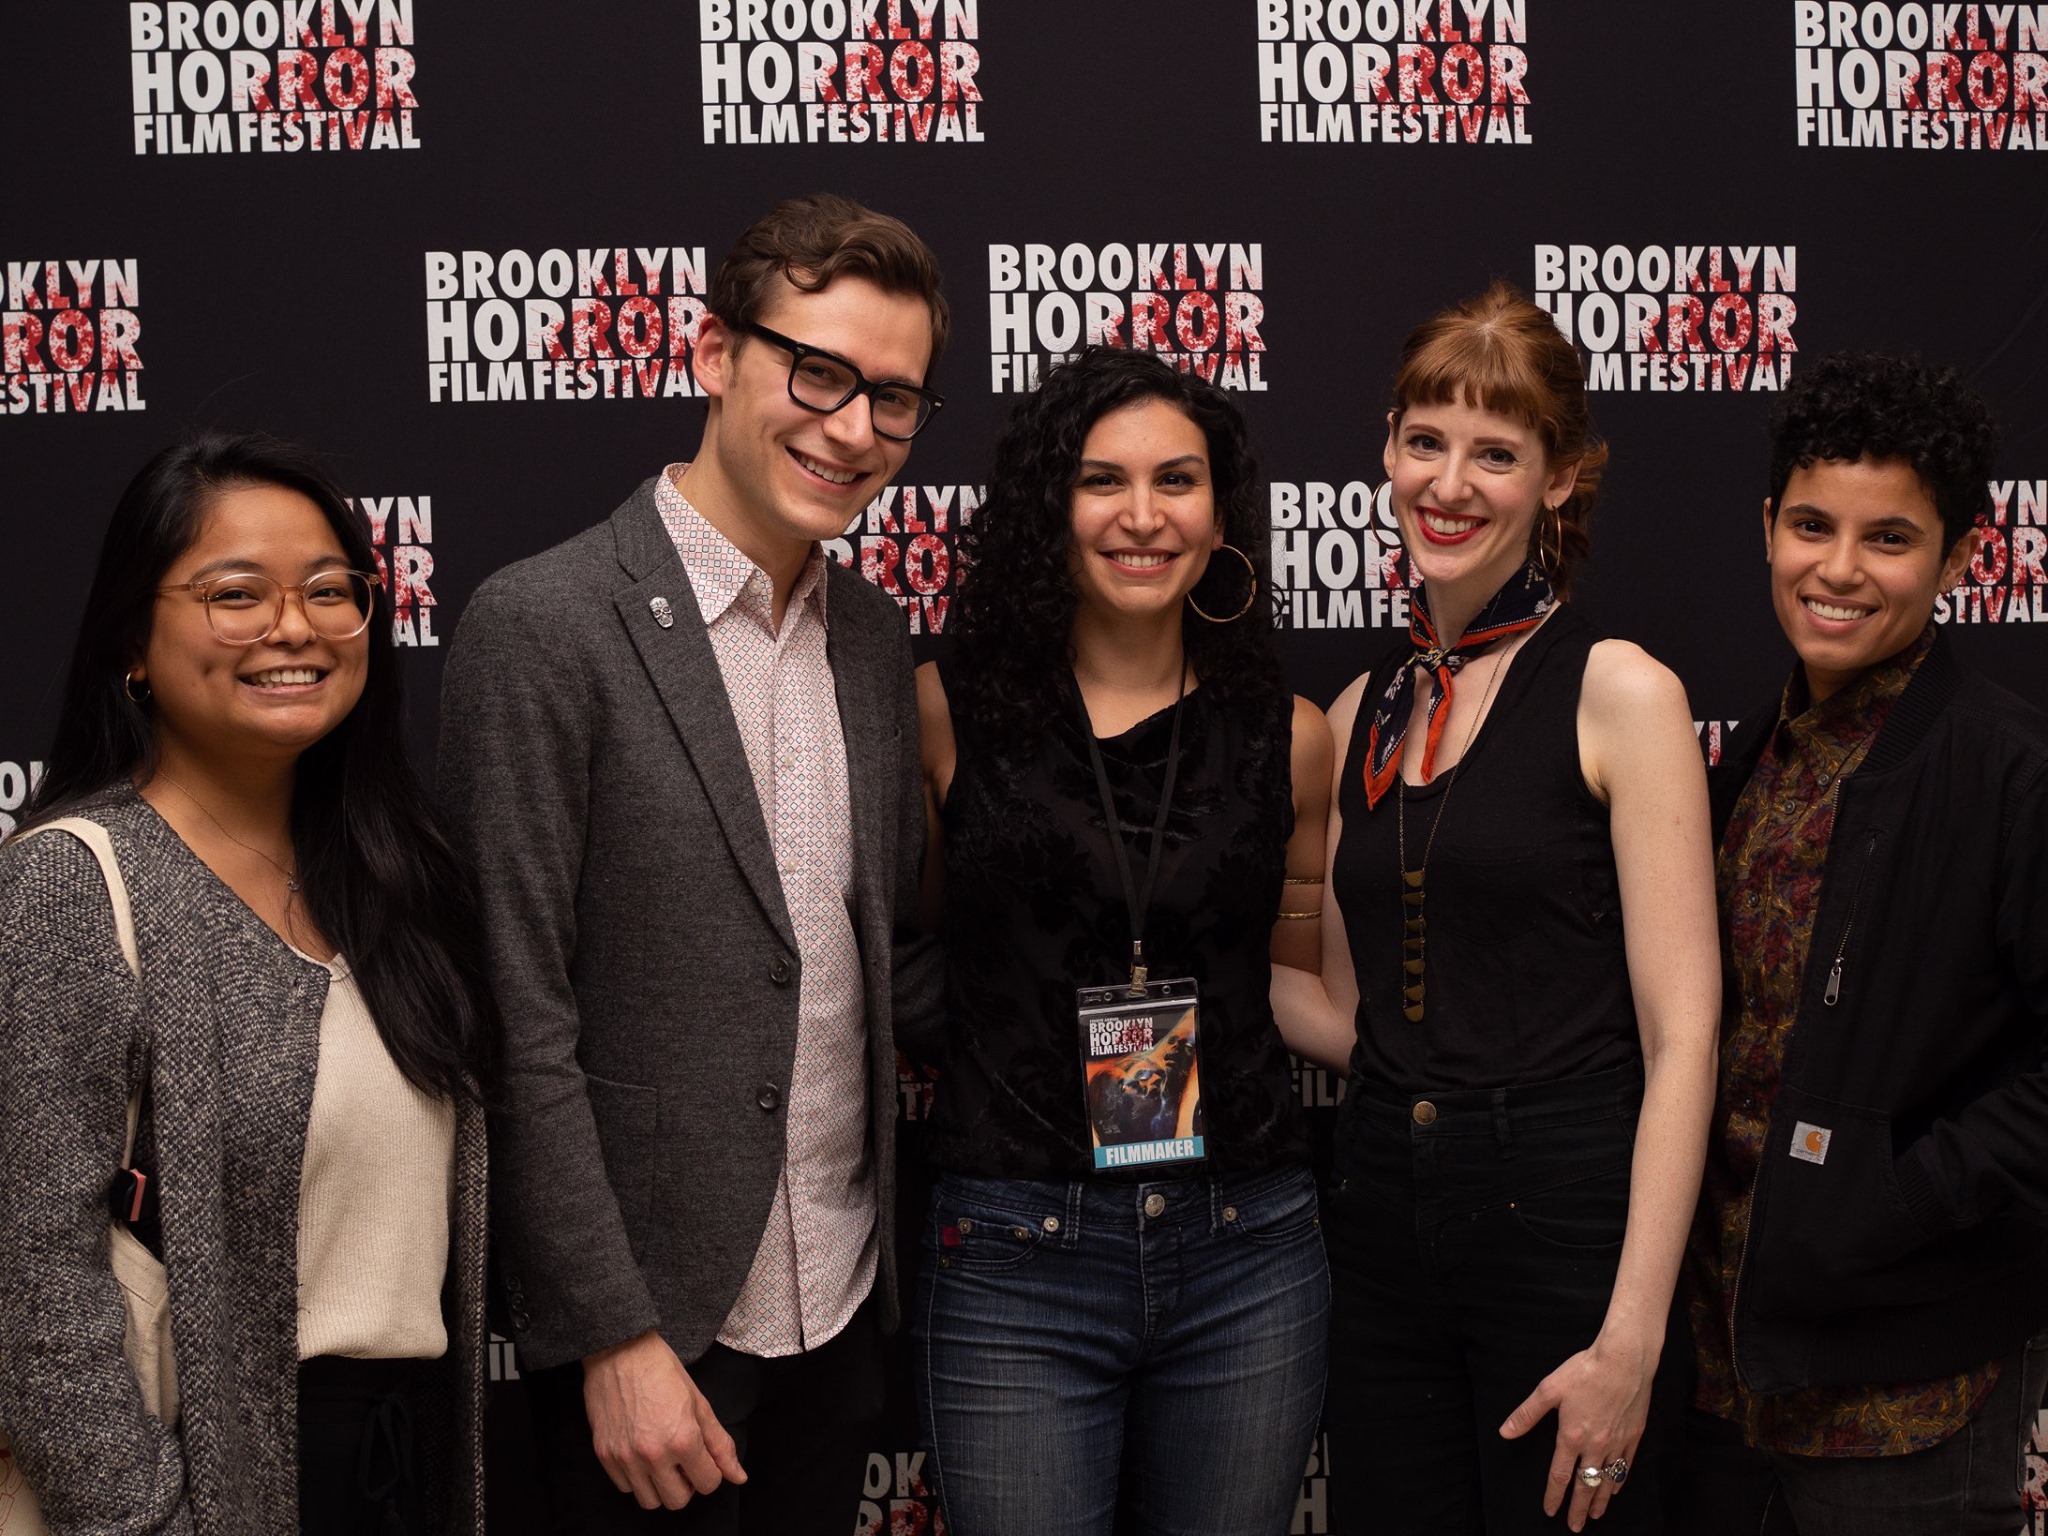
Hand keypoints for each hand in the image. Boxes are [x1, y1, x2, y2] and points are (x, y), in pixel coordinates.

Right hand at [582, 1330, 747, 1509]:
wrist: (619, 1350)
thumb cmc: (661, 1370)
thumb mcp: (699, 1403)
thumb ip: (720, 1444)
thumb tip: (738, 1476)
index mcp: (682, 1439)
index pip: (708, 1484)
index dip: (710, 1472)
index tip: (704, 1458)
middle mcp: (653, 1454)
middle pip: (678, 1501)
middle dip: (687, 1485)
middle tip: (684, 1462)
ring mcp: (625, 1457)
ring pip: (649, 1501)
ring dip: (660, 1486)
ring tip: (662, 1461)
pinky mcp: (604, 1455)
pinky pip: (625, 1487)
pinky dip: (636, 1478)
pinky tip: (641, 1454)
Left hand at [1499, 1333, 1654, 1530]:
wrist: (1623, 1360)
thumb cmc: (1585, 1371)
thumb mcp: (1549, 1389)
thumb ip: (1527, 1414)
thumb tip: (1506, 1432)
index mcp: (1571, 1436)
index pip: (1560, 1475)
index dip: (1554, 1495)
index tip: (1550, 1510)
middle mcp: (1595, 1445)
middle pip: (1585, 1485)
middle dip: (1578, 1509)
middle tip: (1575, 1527)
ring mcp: (1617, 1442)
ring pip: (1607, 1479)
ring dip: (1599, 1500)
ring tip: (1594, 1515)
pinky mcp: (1634, 1435)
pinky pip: (1625, 1465)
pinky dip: (1619, 1480)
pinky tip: (1615, 1489)